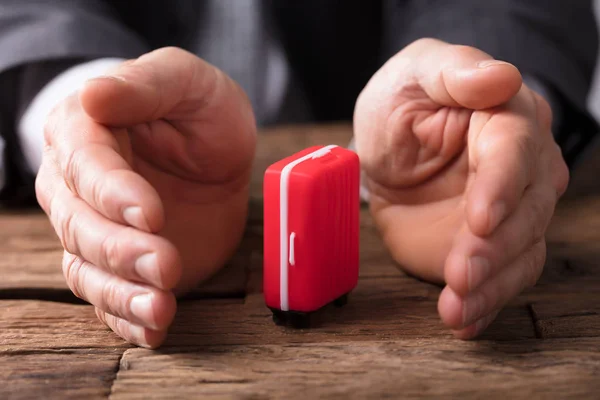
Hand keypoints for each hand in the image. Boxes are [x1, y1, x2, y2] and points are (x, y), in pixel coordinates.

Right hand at [35, 47, 256, 347]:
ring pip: (89, 270)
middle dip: (122, 250)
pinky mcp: (123, 264)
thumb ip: (143, 85)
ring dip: (122, 294)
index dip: (113, 193)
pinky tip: (154, 329)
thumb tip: (93, 93)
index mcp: (84, 130)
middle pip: (80, 227)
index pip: (84, 165)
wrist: (215, 147)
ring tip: (161, 308)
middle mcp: (76, 186)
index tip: (151, 213)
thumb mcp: (183, 81)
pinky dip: (129, 318)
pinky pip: (111, 297)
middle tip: (167, 263)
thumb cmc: (197, 108)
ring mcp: (98, 229)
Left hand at [353, 38, 567, 337]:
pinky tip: (463, 321)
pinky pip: (499, 279)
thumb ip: (454, 72)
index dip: (501, 186)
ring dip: (490, 286)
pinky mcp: (489, 247)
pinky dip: (483, 304)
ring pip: (519, 253)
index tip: (480, 219)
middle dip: (494, 248)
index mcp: (507, 118)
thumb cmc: (404, 101)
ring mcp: (508, 212)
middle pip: (526, 211)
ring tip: (456, 308)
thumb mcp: (416, 73)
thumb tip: (500, 76)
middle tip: (462, 274)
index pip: (515, 152)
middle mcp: (521, 168)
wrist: (389, 148)